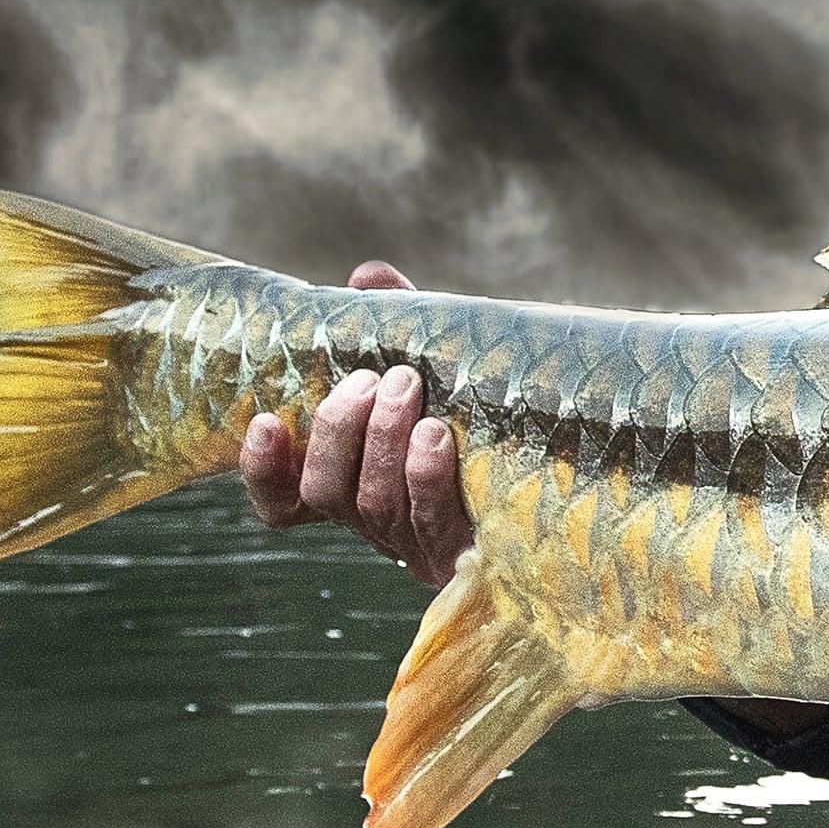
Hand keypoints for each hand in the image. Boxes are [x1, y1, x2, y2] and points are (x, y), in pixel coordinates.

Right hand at [236, 261, 470, 585]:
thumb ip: (395, 323)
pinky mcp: (462, 551)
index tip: (265, 421)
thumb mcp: (435, 363)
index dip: (262, 469)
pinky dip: (425, 473)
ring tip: (406, 384)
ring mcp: (416, 540)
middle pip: (324, 492)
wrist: (566, 466)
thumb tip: (367, 276)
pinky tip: (435, 434)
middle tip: (368, 380)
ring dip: (382, 439)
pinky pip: (431, 518)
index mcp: (353, 483)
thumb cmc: (480, 410)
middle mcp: (373, 519)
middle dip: (337, 431)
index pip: (282, 499)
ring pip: (374, 503)